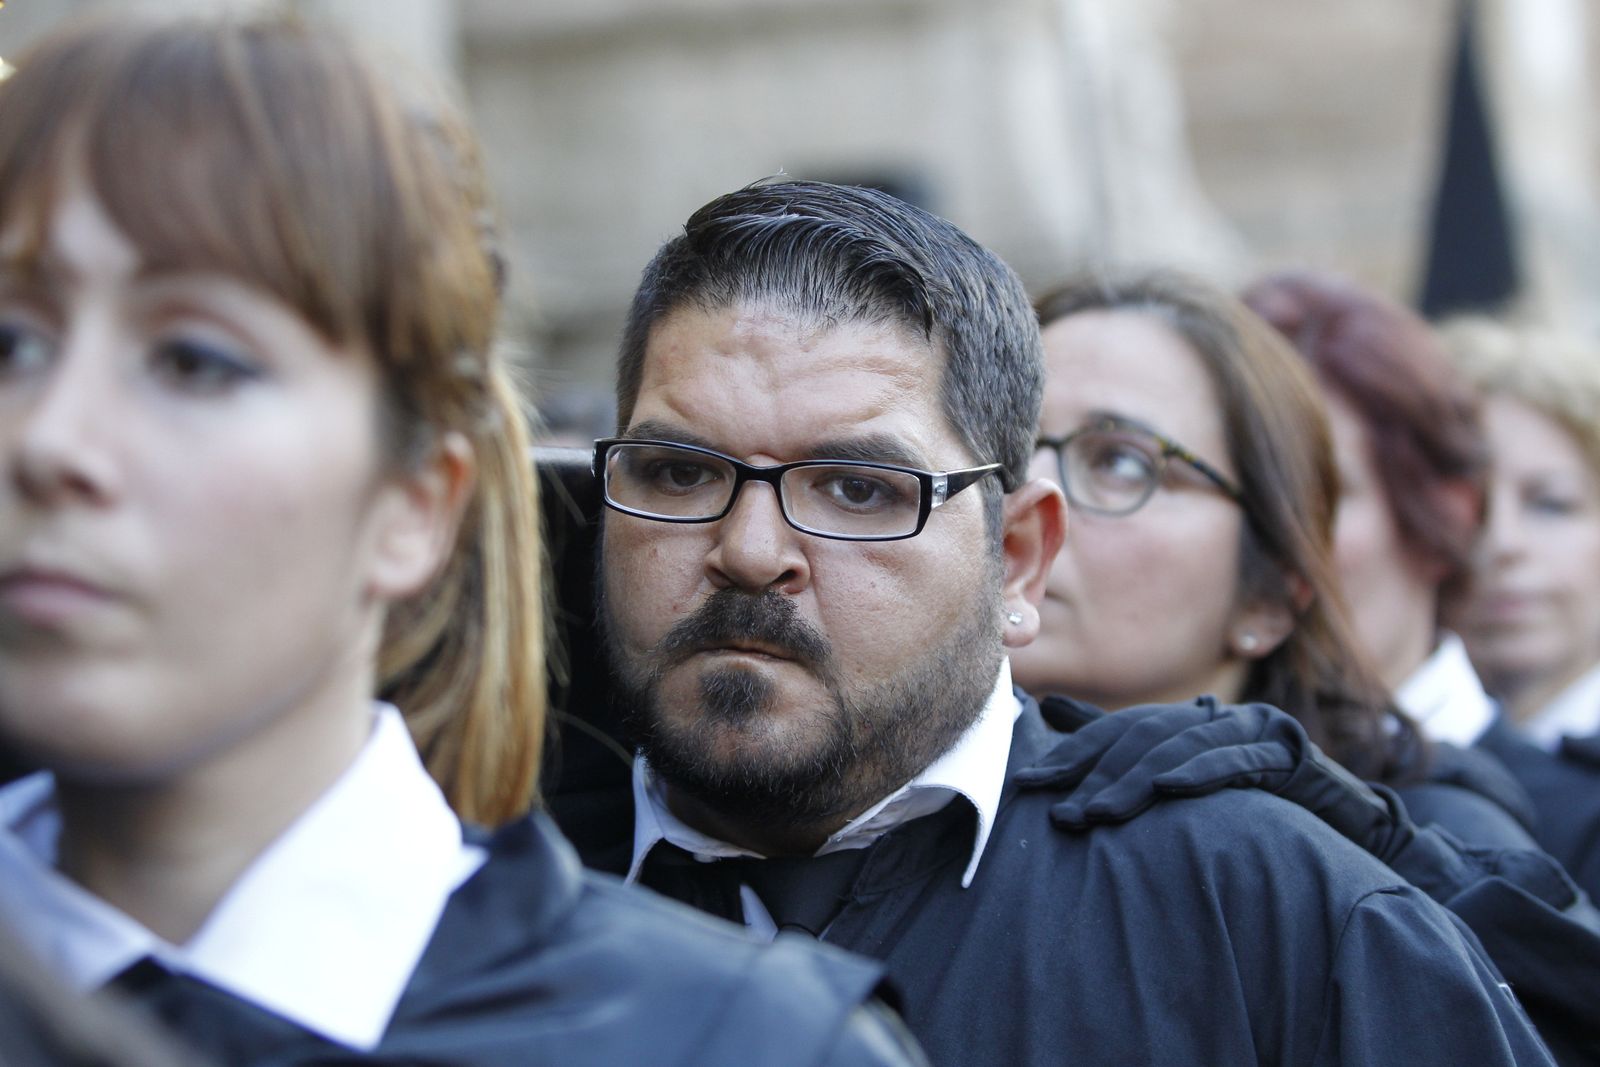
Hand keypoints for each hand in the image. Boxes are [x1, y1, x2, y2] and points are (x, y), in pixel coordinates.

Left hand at [1021, 695, 1392, 844]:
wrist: (1353, 822)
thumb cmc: (1261, 805)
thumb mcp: (1189, 779)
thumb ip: (1124, 745)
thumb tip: (1052, 712)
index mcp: (1192, 720)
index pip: (1120, 731)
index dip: (1073, 754)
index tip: (1029, 783)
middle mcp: (1219, 717)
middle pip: (1144, 737)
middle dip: (1095, 772)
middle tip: (1059, 809)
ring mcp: (1255, 731)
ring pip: (1181, 748)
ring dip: (1134, 781)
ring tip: (1096, 812)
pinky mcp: (1289, 754)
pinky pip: (1237, 761)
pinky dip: (1199, 772)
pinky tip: (1168, 789)